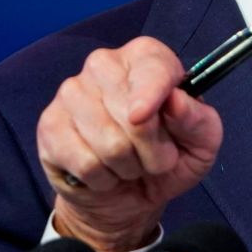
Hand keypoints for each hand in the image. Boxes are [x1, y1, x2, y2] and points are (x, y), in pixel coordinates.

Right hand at [36, 36, 223, 251]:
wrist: (129, 194)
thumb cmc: (170, 157)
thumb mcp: (202, 142)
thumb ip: (197, 120)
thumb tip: (175, 101)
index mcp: (147, 57)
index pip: (150, 67)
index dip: (150, 93)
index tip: (142, 116)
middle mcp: (104, 64)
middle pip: (131, 115)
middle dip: (152, 150)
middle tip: (154, 157)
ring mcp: (71, 92)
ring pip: (108, 143)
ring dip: (128, 167)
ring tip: (130, 164)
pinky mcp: (49, 124)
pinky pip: (85, 162)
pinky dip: (103, 179)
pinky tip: (104, 172)